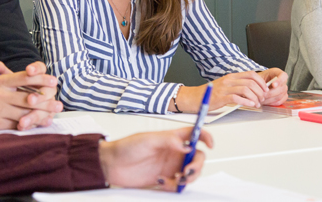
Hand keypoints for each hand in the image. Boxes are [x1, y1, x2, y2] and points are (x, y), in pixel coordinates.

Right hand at [0, 61, 62, 129]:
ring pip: (23, 114)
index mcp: (0, 81)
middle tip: (59, 104)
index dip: (41, 78)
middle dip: (46, 102)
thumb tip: (31, 73)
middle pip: (28, 98)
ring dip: (39, 116)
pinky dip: (27, 126)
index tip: (53, 81)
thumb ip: (10, 76)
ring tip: (51, 116)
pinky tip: (36, 125)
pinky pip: (14, 125)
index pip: (24, 77)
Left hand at [98, 128, 212, 190]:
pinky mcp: (163, 180)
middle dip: (198, 164)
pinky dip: (174, 186)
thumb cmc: (126, 147)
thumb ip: (169, 141)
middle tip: (188, 170)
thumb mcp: (149, 139)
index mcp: (172, 138)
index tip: (210, 144)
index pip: (194, 134)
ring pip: (190, 173)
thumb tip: (187, 147)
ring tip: (178, 178)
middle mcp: (174, 152)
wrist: (111, 165)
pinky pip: (177, 185)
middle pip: (197, 157)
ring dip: (189, 177)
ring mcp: (169, 166)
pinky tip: (162, 182)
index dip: (205, 136)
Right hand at [176, 71, 268, 111]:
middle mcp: (229, 80)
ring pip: (245, 89)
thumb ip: (237, 85)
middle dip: (260, 91)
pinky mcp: (221, 97)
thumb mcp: (225, 85)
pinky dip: (246, 102)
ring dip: (255, 97)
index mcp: (231, 76)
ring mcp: (224, 88)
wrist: (196, 98)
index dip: (261, 82)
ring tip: (257, 103)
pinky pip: (236, 98)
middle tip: (262, 99)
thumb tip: (252, 90)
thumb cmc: (211, 93)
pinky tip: (250, 105)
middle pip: (250, 82)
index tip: (265, 89)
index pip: (251, 74)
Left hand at [256, 68, 287, 105]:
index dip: (279, 81)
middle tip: (262, 95)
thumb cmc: (259, 78)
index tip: (273, 85)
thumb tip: (262, 86)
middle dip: (270, 93)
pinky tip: (265, 102)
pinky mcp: (283, 97)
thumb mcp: (258, 76)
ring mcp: (284, 89)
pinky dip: (271, 103)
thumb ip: (261, 80)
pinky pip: (279, 102)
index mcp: (278, 72)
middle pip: (281, 88)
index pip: (283, 76)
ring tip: (261, 99)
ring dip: (269, 99)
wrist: (259, 83)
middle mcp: (283, 81)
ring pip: (279, 96)